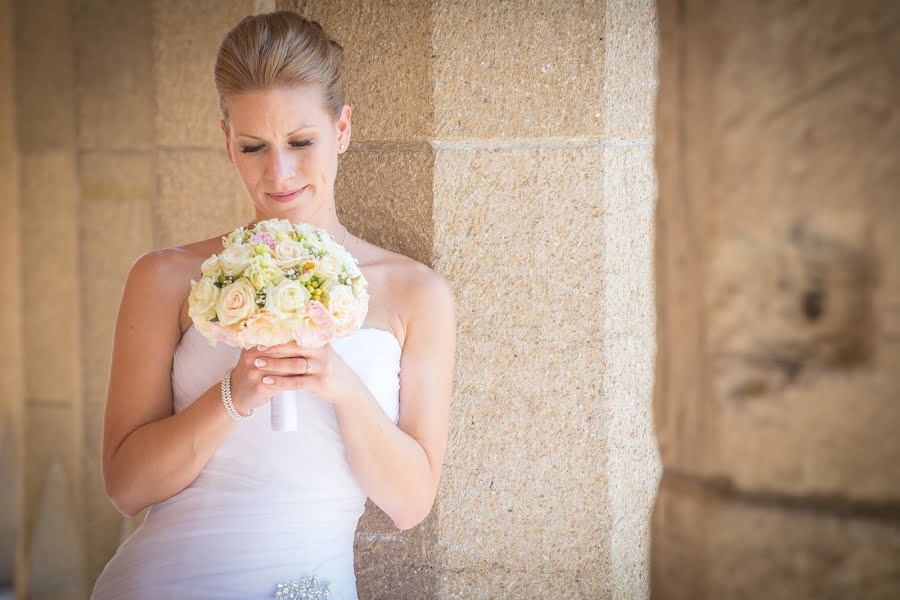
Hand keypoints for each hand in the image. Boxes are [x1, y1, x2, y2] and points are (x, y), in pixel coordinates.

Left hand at [236, 339, 366, 408]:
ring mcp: (322, 367)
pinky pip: (296, 382)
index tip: (261, 333)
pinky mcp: (320, 383)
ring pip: (293, 365)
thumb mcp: (321, 352)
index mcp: (320, 341)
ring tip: (257, 363)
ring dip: (273, 364)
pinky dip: (280, 382)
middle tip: (255, 347)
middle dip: (273, 347)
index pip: (297, 334)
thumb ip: (305, 343)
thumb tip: (279, 334)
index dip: (278, 334)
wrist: (346, 387)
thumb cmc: (327, 368)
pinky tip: (267, 381)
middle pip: (294, 347)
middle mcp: (323, 352)